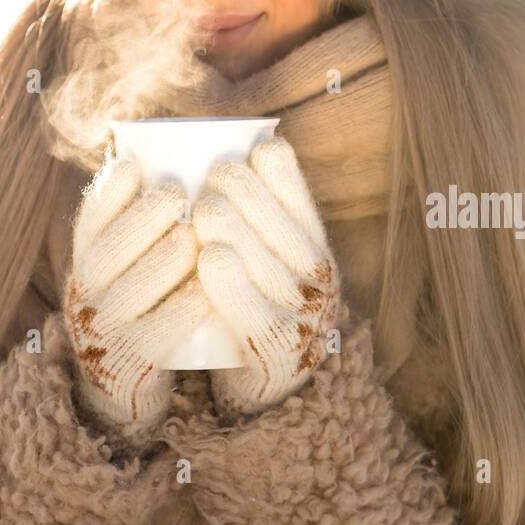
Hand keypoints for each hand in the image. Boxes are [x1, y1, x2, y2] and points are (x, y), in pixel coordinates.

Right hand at [64, 149, 211, 440]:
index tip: (132, 167)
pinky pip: (167, 325)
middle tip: (177, 195)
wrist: (127, 373)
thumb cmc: (141, 291)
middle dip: (144, 218)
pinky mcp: (139, 358)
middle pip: (110, 250)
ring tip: (198, 234)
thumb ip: (135, 213)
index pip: (88, 222)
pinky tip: (214, 281)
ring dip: (169, 255)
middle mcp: (88, 293)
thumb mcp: (124, 254)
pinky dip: (192, 300)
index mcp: (86, 259)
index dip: (107, 194)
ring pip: (138, 286)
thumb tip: (155, 150)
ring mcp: (110, 328)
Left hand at [193, 135, 339, 418]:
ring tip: (205, 208)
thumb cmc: (258, 299)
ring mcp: (300, 319)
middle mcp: (318, 283)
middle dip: (251, 197)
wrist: (270, 380)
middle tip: (214, 175)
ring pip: (269, 268)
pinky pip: (255, 314)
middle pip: (285, 232)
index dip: (283, 176)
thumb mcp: (273, 256)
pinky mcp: (275, 351)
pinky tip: (210, 259)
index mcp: (316, 251)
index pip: (304, 205)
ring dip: (239, 233)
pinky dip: (233, 285)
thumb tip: (242, 144)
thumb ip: (259, 216)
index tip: (254, 150)